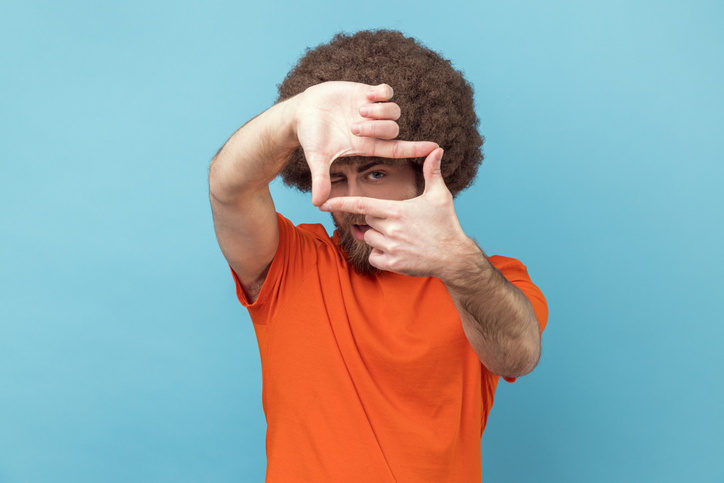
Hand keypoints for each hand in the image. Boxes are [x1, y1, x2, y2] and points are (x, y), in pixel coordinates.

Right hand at [294, 82, 438, 205]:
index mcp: (367, 145)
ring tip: (359, 109)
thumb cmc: (311, 137)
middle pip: (394, 130)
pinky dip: (381, 93)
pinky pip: (387, 92)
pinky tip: (366, 95)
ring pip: (394, 111)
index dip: (417, 149)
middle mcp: (373, 129)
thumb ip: (321, 179)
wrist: (302, 112)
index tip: (436, 148)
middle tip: (354, 126)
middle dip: (377, 128)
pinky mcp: (366, 92)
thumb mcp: (317, 158)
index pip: (398, 149)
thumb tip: (317, 204)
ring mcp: (371, 111)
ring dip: (379, 111)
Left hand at [320, 148, 477, 278]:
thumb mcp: (440, 196)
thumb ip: (433, 172)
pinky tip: (396, 251)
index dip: (340, 203)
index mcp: (397, 211)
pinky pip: (374, 257)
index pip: (361, 204)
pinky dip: (380, 254)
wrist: (455, 257)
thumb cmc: (446, 224)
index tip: (322, 203)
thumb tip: (437, 149)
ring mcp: (391, 248)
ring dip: (377, 237)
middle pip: (367, 221)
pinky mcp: (393, 265)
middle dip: (375, 219)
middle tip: (394, 221)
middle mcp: (392, 229)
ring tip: (399, 236)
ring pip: (369, 239)